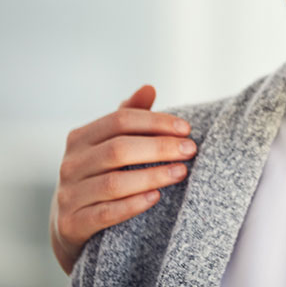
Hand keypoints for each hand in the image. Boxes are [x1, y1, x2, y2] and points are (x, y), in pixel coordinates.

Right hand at [49, 85, 195, 273]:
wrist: (71, 224)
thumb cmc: (101, 174)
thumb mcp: (110, 143)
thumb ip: (129, 115)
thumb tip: (149, 88)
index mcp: (80, 138)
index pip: (120, 120)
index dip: (156, 122)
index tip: (186, 129)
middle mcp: (70, 164)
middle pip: (119, 149)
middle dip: (160, 147)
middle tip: (190, 150)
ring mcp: (69, 195)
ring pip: (114, 183)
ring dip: (153, 176)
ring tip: (182, 172)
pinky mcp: (72, 224)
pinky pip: (106, 213)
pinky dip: (133, 204)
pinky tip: (156, 197)